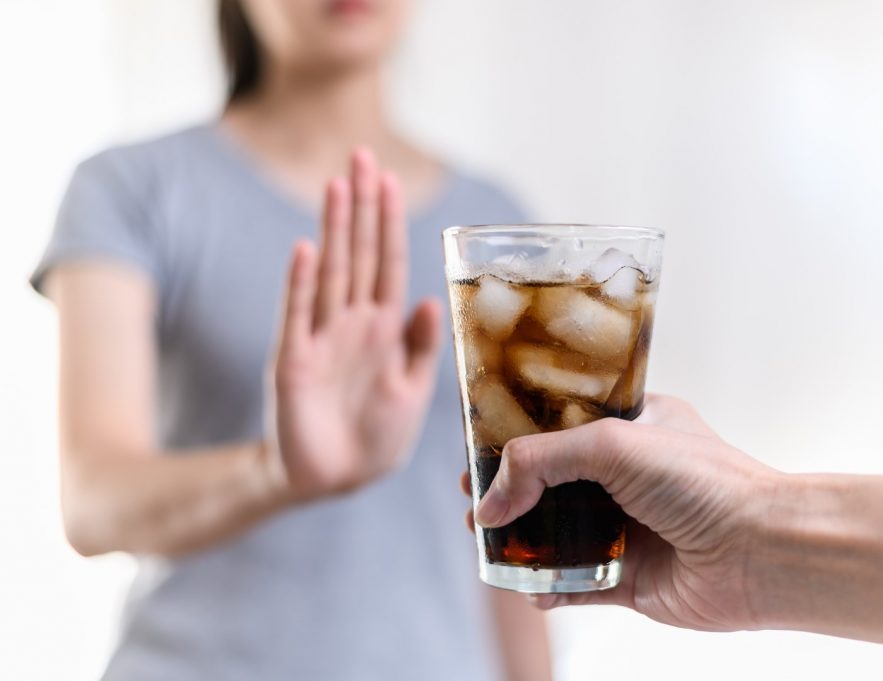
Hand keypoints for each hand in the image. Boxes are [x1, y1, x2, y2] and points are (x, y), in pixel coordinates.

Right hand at [269, 148, 441, 500]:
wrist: (335, 481)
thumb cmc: (377, 437)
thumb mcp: (412, 392)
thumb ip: (421, 348)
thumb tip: (431, 301)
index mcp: (384, 328)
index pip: (389, 263)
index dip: (390, 223)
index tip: (391, 179)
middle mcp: (352, 323)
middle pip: (359, 254)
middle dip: (362, 207)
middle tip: (362, 156)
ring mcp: (321, 338)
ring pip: (331, 273)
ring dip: (335, 229)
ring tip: (338, 185)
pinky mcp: (294, 362)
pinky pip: (298, 316)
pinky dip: (302, 284)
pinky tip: (307, 249)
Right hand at [471, 394, 781, 630]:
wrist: (759, 551)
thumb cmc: (703, 482)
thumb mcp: (612, 443)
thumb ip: (541, 460)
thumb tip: (492, 501)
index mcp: (632, 427)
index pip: (561, 425)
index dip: (517, 438)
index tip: (478, 451)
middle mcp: (628, 476)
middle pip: (551, 483)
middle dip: (509, 493)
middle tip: (475, 502)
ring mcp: (628, 527)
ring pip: (558, 534)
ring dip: (521, 541)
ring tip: (488, 544)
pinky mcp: (630, 577)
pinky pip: (576, 583)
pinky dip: (547, 586)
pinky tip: (528, 587)